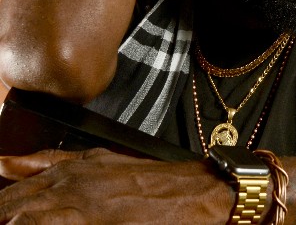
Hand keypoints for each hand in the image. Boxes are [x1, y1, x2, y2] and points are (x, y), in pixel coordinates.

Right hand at [0, 149, 232, 223]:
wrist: (196, 194)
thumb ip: (70, 224)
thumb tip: (40, 222)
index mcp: (80, 217)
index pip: (20, 220)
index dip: (9, 220)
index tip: (6, 222)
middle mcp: (75, 189)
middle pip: (15, 203)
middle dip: (4, 210)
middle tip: (2, 218)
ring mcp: (83, 169)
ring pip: (26, 185)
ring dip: (6, 198)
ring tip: (0, 207)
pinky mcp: (93, 158)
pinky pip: (50, 160)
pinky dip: (21, 166)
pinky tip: (3, 166)